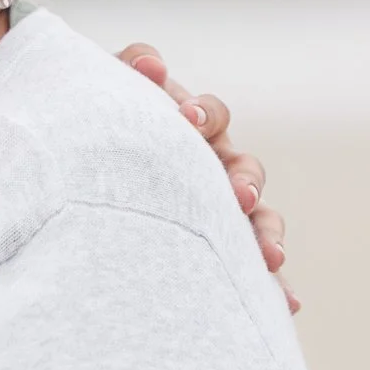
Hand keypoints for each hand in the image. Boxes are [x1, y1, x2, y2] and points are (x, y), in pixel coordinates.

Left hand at [116, 47, 295, 313]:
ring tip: (271, 256)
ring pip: (258, 218)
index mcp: (191, 126)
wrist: (81, 162)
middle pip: (244, 168)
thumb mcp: (107, 89)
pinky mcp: (220, 248)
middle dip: (244, 181)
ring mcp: (220, 208)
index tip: (185, 118)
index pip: (209, 114)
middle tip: (237, 194)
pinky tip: (288, 304)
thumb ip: (130, 68)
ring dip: (267, 234)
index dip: (203, 114)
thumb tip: (150, 65)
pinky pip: (251, 269)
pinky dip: (273, 285)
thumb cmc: (98, 123)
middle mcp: (214, 166)